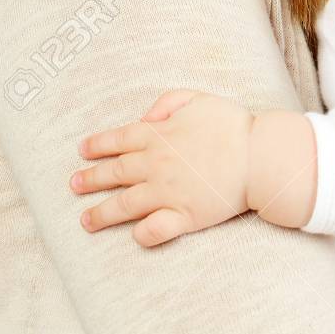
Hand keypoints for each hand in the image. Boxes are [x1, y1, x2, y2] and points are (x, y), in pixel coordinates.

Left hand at [70, 89, 253, 247]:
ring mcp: (167, 193)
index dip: (97, 146)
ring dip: (102, 214)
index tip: (83, 151)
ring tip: (86, 221)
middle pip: (115, 173)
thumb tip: (145, 116)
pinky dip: (142, 234)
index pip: (118, 140)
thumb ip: (168, 101)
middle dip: (90, 180)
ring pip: (124, 205)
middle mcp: (156, 165)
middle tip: (74, 185)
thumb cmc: (233, 125)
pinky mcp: (184, 216)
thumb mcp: (199, 98)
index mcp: (158, 136)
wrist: (260, 155)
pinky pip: (154, 230)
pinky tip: (135, 235)